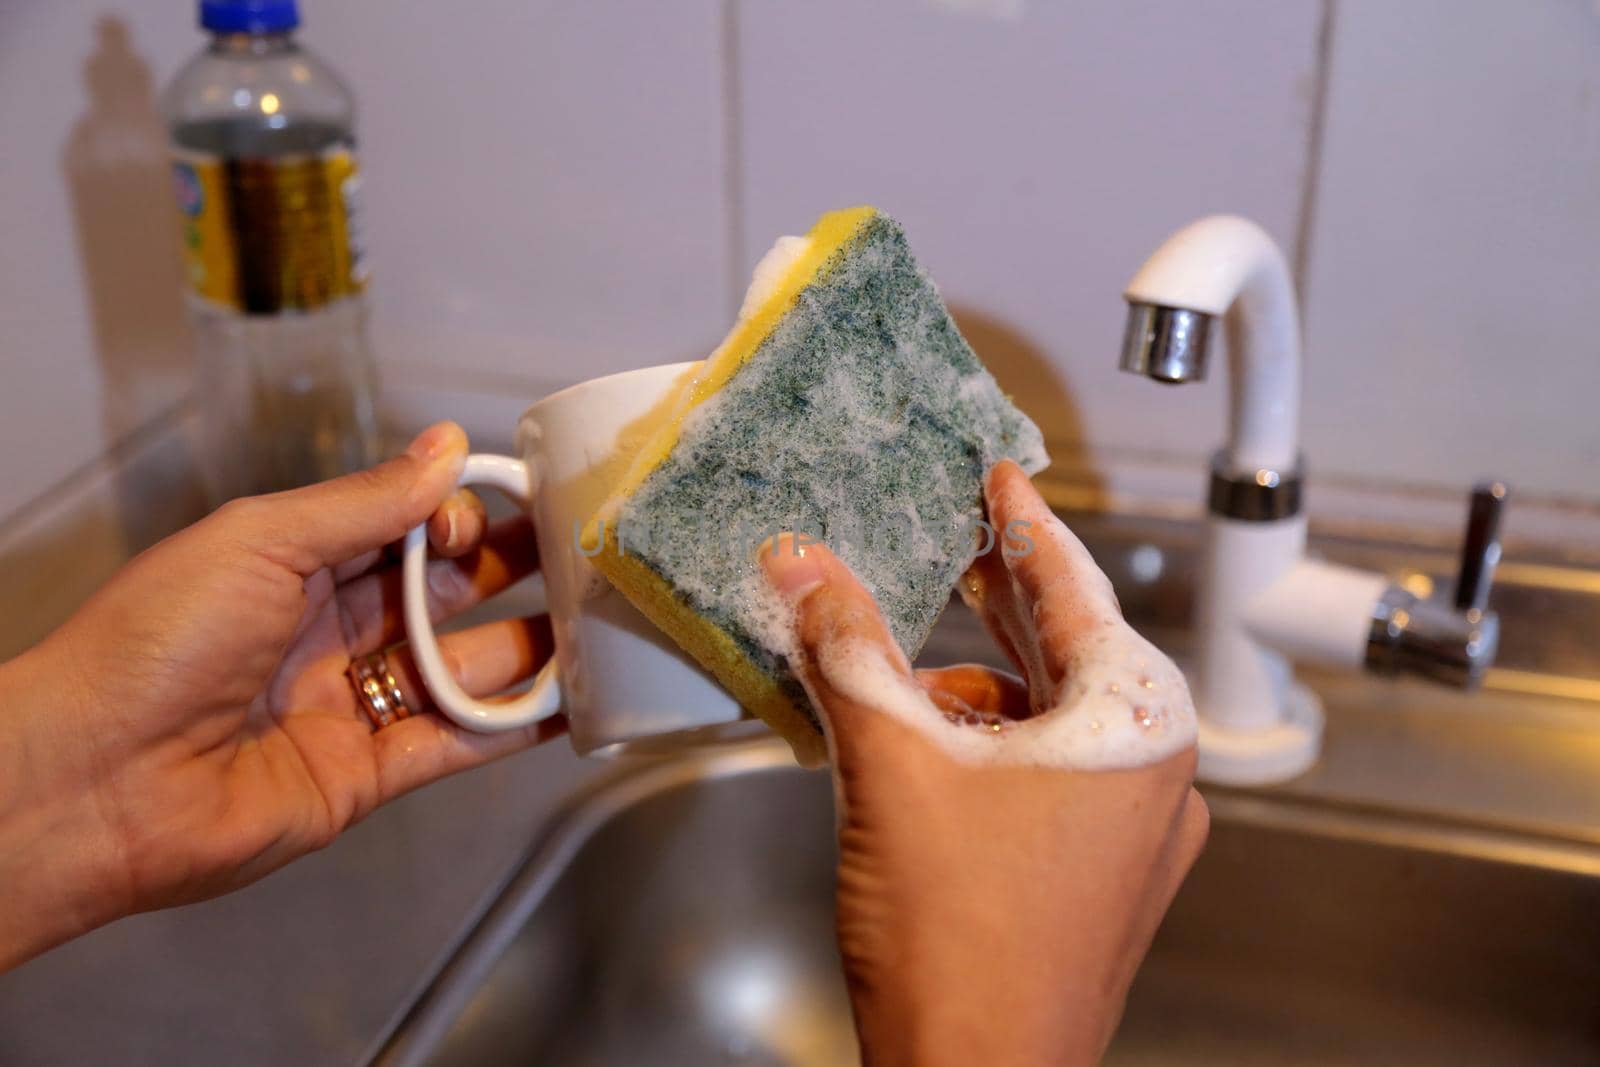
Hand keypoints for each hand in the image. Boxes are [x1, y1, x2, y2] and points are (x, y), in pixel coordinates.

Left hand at [0, 423, 562, 970]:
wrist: (95, 780)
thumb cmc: (152, 643)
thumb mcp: (263, 541)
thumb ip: (366, 502)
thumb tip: (445, 444)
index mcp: (293, 565)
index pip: (399, 528)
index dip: (455, 513)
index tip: (507, 500)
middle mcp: (325, 632)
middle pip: (437, 596)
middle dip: (504, 570)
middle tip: (575, 551)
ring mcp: (347, 705)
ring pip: (456, 670)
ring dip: (523, 647)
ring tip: (592, 624)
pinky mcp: (363, 777)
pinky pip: (452, 745)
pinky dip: (510, 726)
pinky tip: (565, 703)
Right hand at [761, 460, 1207, 1066]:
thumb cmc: (960, 943)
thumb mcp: (892, 764)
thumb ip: (848, 649)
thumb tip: (802, 564)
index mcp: (1137, 721)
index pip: (1075, 586)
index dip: (1023, 522)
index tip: (1001, 473)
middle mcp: (1157, 769)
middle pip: (1065, 649)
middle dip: (998, 600)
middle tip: (957, 541)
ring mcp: (1135, 832)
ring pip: (1046, 720)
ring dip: (972, 692)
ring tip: (895, 679)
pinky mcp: (1101, 878)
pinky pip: (1047, 777)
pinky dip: (985, 751)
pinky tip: (919, 753)